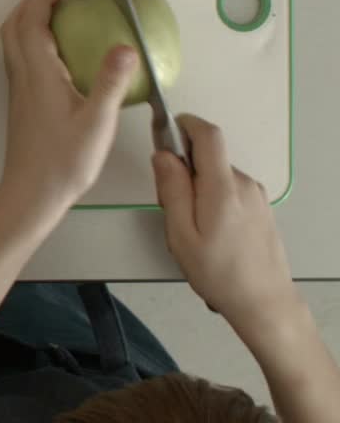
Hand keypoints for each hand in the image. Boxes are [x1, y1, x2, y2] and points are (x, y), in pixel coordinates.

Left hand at [0, 0, 138, 211]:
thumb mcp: (97, 122)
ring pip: (13, 44)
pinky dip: (31, 42)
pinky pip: (20, 60)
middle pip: (14, 27)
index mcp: (39, 74)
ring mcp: (19, 92)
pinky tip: (56, 55)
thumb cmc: (64, 162)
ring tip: (55, 15)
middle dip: (31, 3)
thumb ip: (110, 82)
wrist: (31, 195)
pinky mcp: (22, 105)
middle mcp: (23, 77)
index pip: (31, 23)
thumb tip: (126, 46)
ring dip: (28, 21)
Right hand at [154, 114, 297, 332]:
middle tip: (170, 206)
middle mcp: (244, 184)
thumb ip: (171, 189)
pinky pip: (229, 191)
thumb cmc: (219, 273)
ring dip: (197, 189)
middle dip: (183, 169)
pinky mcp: (260, 208)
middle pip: (208, 157)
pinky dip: (212, 200)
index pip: (207, 135)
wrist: (264, 302)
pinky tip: (208, 233)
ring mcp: (256, 196)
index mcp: (222, 187)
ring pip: (217, 176)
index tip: (165, 130)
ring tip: (191, 229)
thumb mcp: (181, 234)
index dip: (184, 124)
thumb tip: (164, 155)